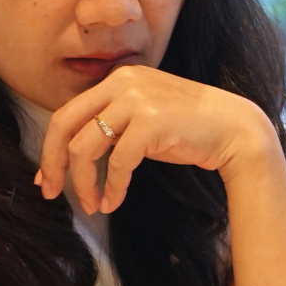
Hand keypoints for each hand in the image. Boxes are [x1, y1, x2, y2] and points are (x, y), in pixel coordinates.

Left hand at [35, 66, 277, 213]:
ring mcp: (137, 99)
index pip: (67, 113)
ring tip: (92, 205)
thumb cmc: (189, 130)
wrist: (236, 129)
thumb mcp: (142, 121)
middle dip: (53, 164)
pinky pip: (118, 162)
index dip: (50, 149)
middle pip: (65, 125)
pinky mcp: (152, 122)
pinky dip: (112, 187)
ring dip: (84, 183)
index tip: (48, 178)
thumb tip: (69, 161)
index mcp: (117, 79)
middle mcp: (122, 82)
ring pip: (86, 146)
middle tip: (51, 193)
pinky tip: (114, 202)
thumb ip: (109, 130)